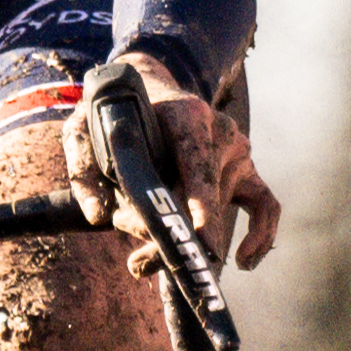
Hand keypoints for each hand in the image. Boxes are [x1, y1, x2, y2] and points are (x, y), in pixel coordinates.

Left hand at [74, 54, 282, 268]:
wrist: (150, 87)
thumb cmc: (118, 112)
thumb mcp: (87, 127)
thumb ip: (85, 167)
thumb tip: (98, 215)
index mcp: (186, 116)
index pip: (199, 168)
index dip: (202, 208)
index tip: (202, 242)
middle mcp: (220, 131)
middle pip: (205, 199)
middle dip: (172, 234)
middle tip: (138, 263)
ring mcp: (237, 150)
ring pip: (221, 209)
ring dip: (189, 240)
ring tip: (148, 263)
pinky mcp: (246, 168)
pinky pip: (265, 205)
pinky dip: (261, 235)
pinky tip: (245, 262)